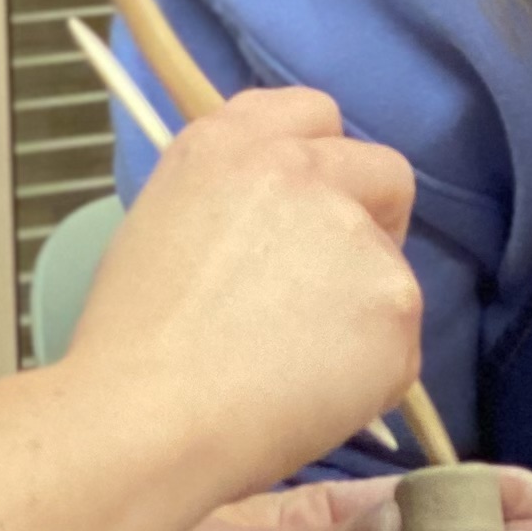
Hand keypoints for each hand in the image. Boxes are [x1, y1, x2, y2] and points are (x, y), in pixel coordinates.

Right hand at [66, 88, 423, 498]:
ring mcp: (357, 235)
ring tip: (294, 367)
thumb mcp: (163, 225)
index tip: (310, 208)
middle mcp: (303, 170)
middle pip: (384, 172)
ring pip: (391, 269)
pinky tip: (310, 399)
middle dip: (372, 221)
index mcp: (232, 143)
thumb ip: (233, 202)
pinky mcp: (396, 304)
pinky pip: (399, 343)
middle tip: (327, 288)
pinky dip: (370, 375)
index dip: (321, 161)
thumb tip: (275, 234)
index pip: (316, 113)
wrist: (149, 418)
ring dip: (362, 310)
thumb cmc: (132, 345)